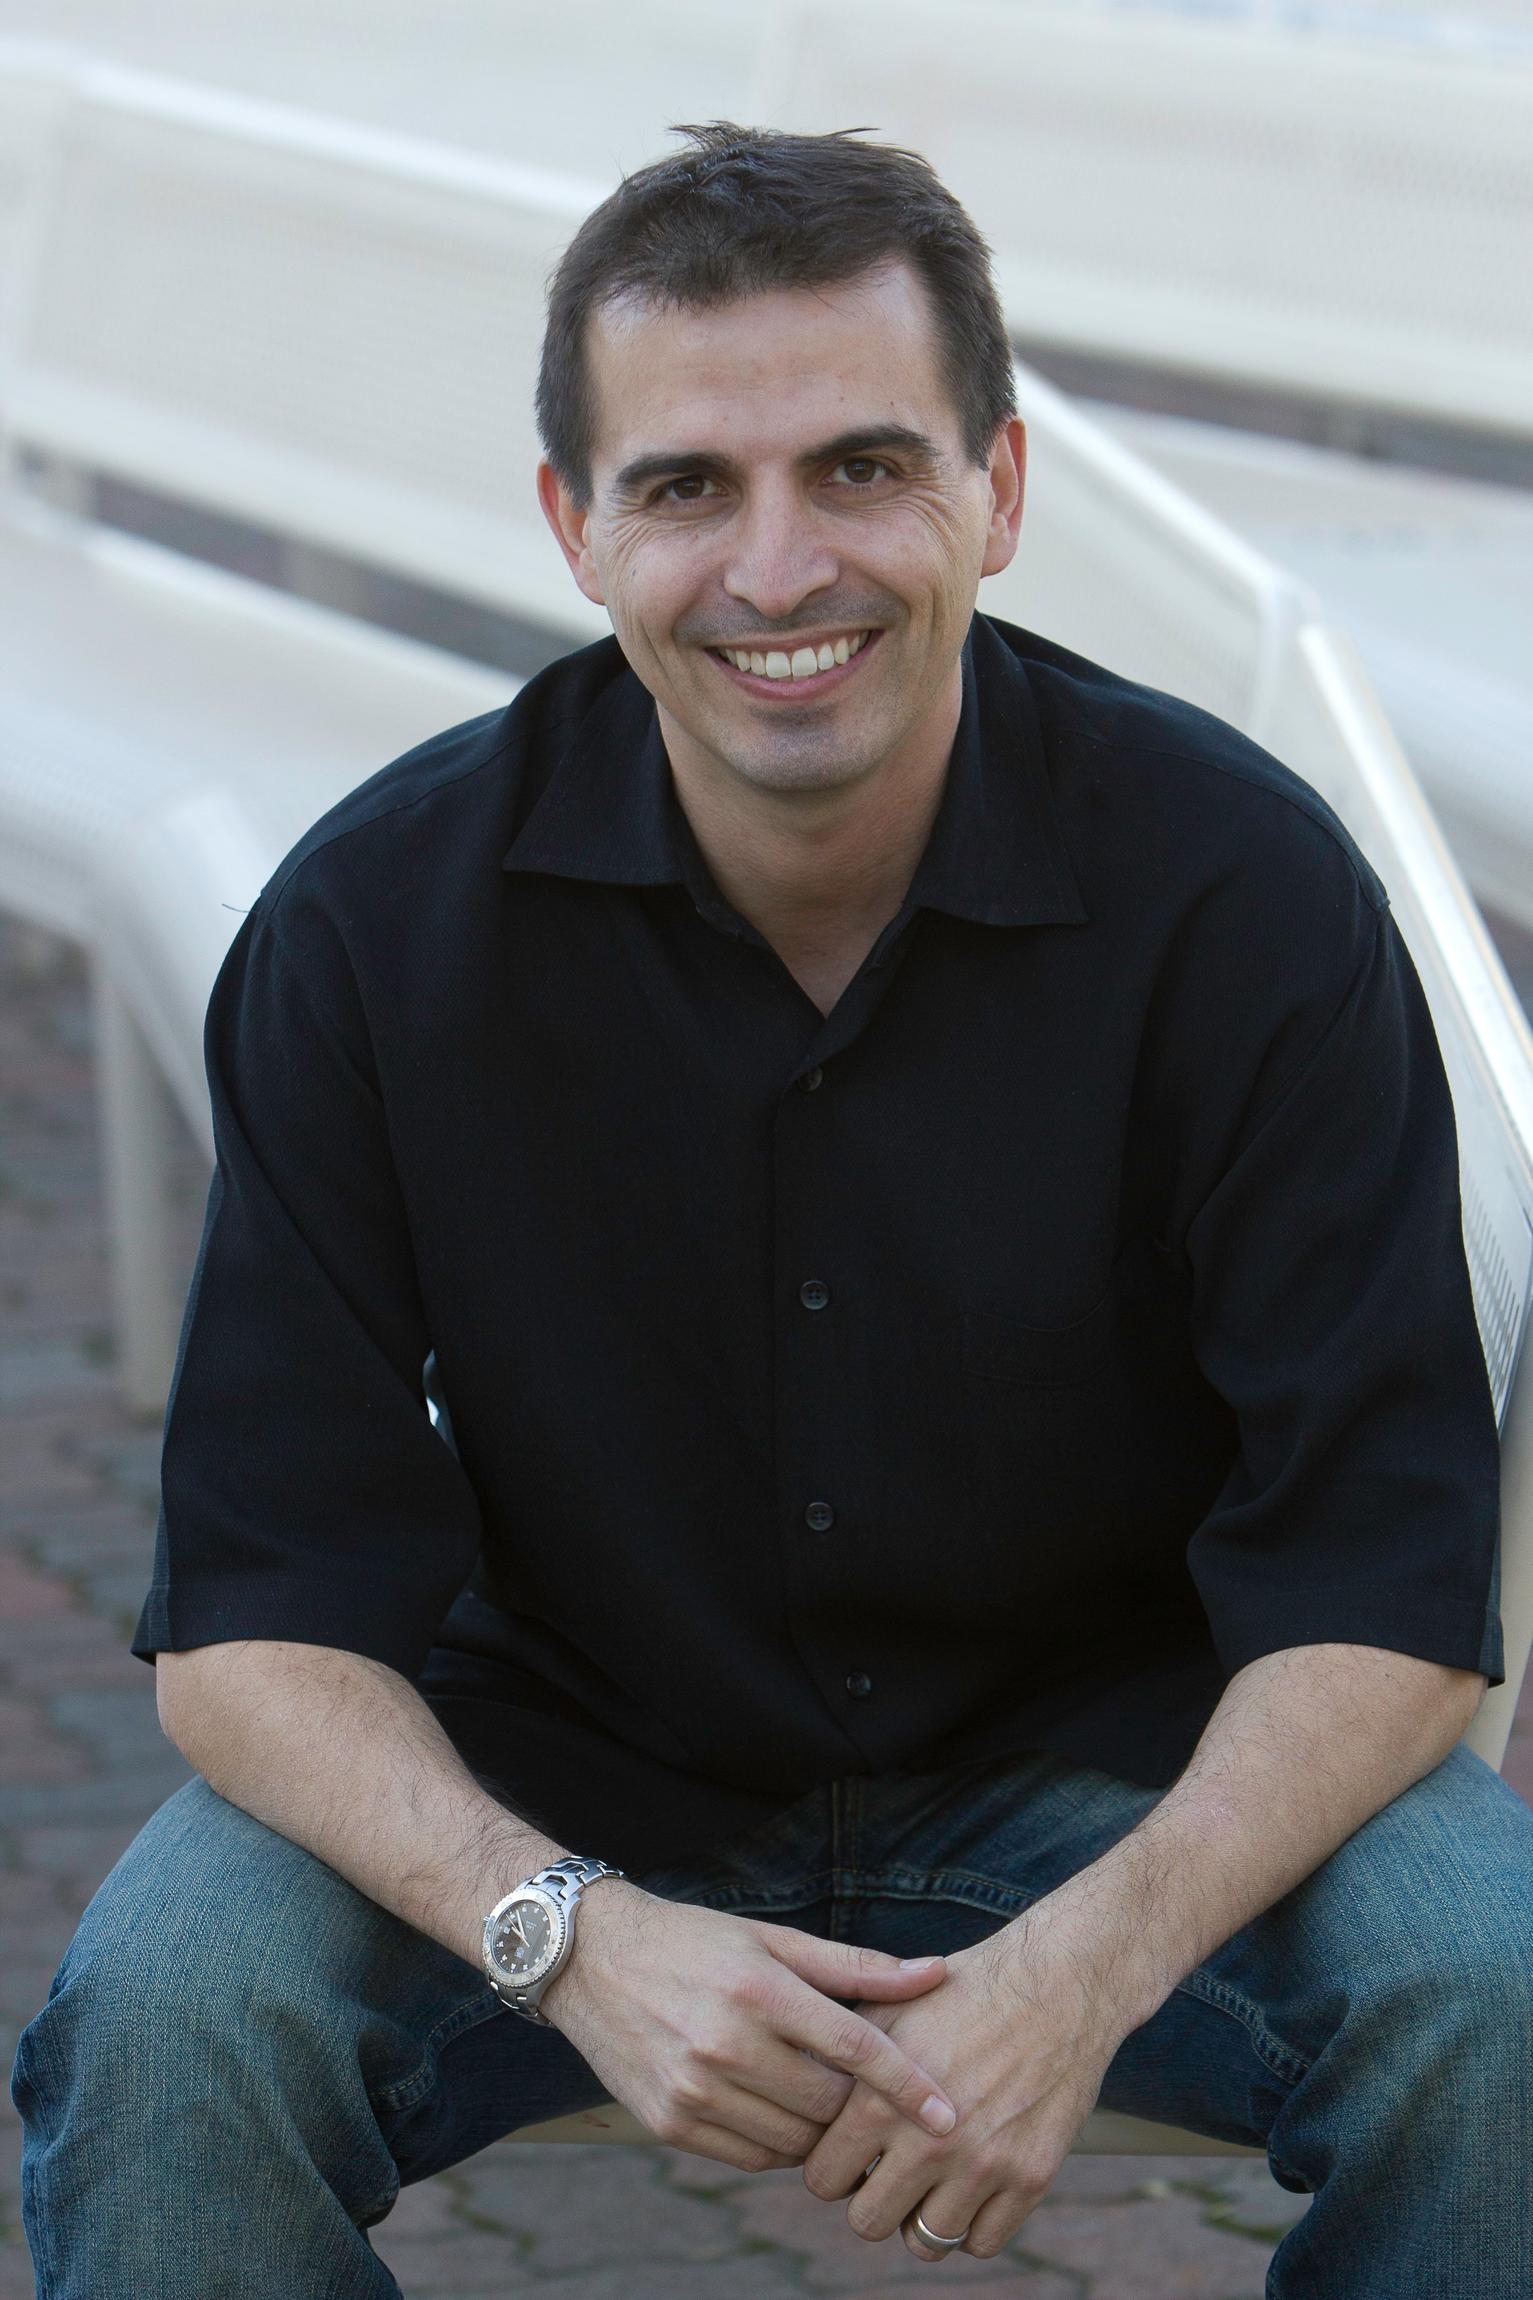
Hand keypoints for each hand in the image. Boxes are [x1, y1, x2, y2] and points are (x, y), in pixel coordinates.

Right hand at [541, 1880, 961, 2172]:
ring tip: (814, 2093)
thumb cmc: (695, 1943)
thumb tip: (935, 1973)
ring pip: (793, 2142)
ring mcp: (693, 2090)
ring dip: (817, 2129)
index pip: (853, 2047)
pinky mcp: (668, 2124)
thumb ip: (856, 1967)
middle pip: (827, 2105)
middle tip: (859, 2086)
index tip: (951, 2116)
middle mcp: (725, 2044)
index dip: (908, 2085)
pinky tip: (773, 2107)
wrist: (591, 1960)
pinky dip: (777, 2143)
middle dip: (855, 2104)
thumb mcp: (772, 1940)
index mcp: (759, 1991)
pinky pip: (751, 2158)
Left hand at [799, 1902, 1136, 2260]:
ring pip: (925, 2241)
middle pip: (868, 2222)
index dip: (833, 2165)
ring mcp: (982, 2165)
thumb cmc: (962, 1992)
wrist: (1055, 1984)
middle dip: (872, 2196)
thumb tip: (798, 2094)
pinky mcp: (1030, 2178)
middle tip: (890, 2168)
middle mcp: (927, 2141)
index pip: (823, 2179)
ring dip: (922, 2214)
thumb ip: (840, 2060)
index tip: (853, 2151)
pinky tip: (971, 2183)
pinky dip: (973, 2223)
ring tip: (931, 2178)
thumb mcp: (887, 2009)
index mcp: (880, 2100)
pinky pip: (982, 2242)